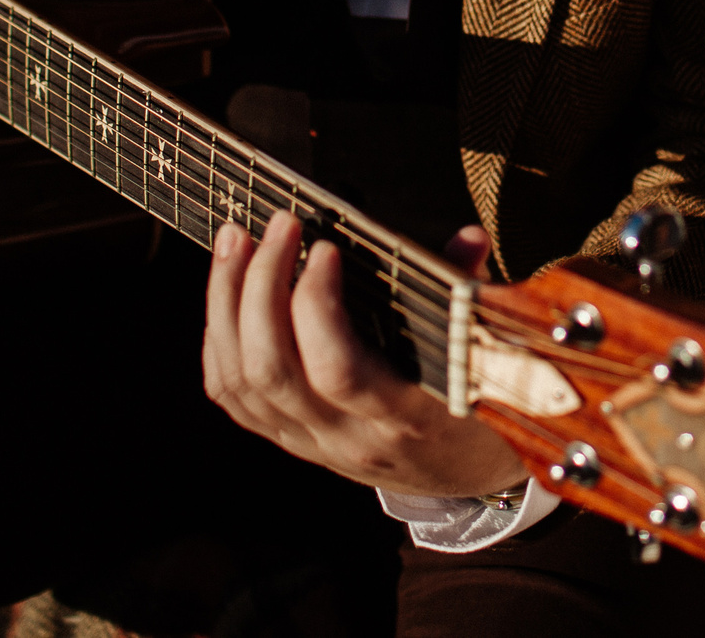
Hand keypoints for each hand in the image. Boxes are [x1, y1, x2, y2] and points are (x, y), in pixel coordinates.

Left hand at [202, 212, 527, 498]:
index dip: (317, 306)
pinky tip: (226, 291)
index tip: (324, 247)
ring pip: (242, 383)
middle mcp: (349, 437)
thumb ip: (470, 296)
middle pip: (273, 370)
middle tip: (276, 225)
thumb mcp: (486, 359)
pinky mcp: (291, 441)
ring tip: (235, 240)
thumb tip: (469, 240)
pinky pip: (233, 398)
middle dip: (260, 286)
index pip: (337, 370)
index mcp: (405, 418)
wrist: (467, 478)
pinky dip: (219, 339)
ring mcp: (313, 443)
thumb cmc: (481, 407)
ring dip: (226, 304)